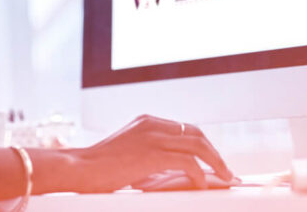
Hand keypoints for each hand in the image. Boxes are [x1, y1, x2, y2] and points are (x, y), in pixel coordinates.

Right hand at [68, 114, 233, 192]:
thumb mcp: (128, 153)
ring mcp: (153, 137)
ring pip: (198, 145)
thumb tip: (176, 170)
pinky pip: (188, 162)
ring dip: (215, 163)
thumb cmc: (100, 167)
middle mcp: (152, 125)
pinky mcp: (153, 154)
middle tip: (225, 171)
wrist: (80, 169)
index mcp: (146, 121)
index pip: (185, 129)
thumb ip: (150, 154)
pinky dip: (200, 174)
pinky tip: (201, 185)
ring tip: (223, 178)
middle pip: (196, 134)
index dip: (204, 145)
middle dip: (215, 153)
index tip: (214, 161)